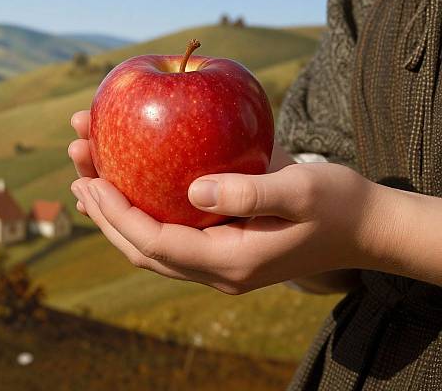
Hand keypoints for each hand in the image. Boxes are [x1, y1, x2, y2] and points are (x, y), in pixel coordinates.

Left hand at [69, 112, 394, 293]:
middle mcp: (220, 269)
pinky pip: (172, 236)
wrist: (366, 228)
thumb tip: (193, 190)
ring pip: (154, 246)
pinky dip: (144, 214)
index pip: (156, 243)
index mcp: (233, 260)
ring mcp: (222, 263)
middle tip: (78, 174)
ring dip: (119, 215)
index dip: (117, 214)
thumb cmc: (339, 204)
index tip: (90, 179)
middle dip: (106, 214)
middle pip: (144, 249)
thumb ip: (250, 192)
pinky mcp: (227, 248)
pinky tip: (134, 188)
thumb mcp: (303, 188)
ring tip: (90, 181)